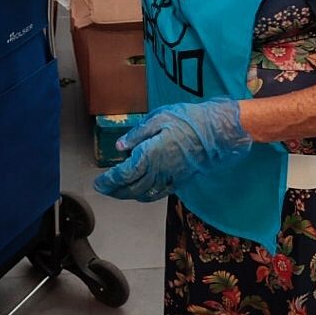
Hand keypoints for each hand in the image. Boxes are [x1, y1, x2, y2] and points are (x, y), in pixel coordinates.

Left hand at [93, 99, 248, 202]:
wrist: (216, 133)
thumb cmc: (188, 121)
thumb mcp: (159, 118)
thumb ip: (137, 134)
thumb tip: (120, 146)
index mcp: (149, 155)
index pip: (123, 174)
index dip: (109, 181)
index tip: (99, 183)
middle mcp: (157, 170)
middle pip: (131, 188)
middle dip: (114, 191)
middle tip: (104, 189)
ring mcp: (169, 177)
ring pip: (144, 194)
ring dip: (128, 195)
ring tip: (118, 192)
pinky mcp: (180, 179)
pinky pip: (159, 193)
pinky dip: (146, 196)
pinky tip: (142, 193)